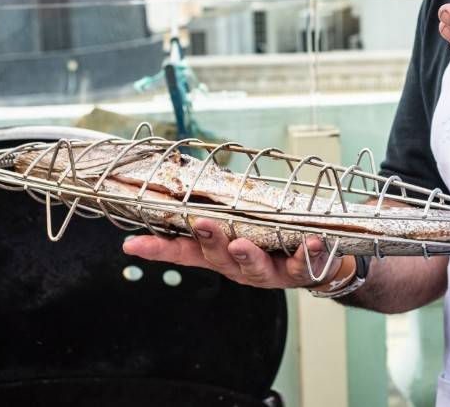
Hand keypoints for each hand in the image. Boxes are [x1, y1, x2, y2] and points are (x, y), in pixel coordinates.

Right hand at [121, 218, 342, 288]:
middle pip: (217, 258)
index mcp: (221, 253)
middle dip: (209, 241)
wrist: (318, 265)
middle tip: (202, 224)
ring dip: (246, 254)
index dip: (157, 249)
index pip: (184, 252)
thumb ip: (221, 208)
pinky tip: (311, 241)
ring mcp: (269, 273)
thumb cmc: (273, 240)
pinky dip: (307, 252)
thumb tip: (191, 177)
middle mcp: (239, 267)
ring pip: (253, 268)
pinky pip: (303, 264)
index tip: (131, 244)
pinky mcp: (301, 271)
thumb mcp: (242, 225)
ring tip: (242, 243)